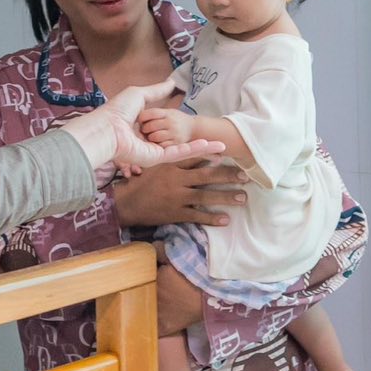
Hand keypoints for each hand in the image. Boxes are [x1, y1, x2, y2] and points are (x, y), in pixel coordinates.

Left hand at [55, 77, 226, 173]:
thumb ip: (157, 92)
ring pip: (181, 148)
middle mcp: (146, 140)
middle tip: (217, 143)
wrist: (108, 129)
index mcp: (139, 126)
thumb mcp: (140, 95)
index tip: (194, 125)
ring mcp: (152, 150)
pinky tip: (212, 147)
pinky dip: (195, 150)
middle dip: (194, 142)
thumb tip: (172, 83)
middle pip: (174, 139)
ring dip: (202, 148)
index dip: (177, 125)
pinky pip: (179, 153)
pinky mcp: (156, 158)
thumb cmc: (118, 111)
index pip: (162, 126)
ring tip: (222, 147)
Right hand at [111, 156, 248, 228]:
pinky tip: (225, 219)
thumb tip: (193, 151)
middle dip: (227, 176)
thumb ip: (171, 157)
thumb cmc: (139, 182)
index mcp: (170, 165)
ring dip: (226, 197)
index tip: (227, 151)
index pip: (194, 156)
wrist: (125, 203)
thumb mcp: (153, 164)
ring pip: (205, 196)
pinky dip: (211, 218)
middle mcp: (176, 180)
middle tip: (245, 177)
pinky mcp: (175, 213)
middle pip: (206, 176)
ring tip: (242, 197)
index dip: (211, 153)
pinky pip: (196, 216)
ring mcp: (176, 198)